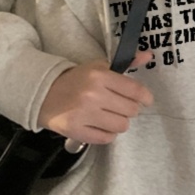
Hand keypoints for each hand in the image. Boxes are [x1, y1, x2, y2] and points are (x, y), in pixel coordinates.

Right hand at [38, 51, 154, 144]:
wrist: (46, 93)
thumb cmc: (78, 79)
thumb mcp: (100, 66)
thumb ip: (126, 62)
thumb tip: (148, 55)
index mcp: (100, 76)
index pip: (134, 90)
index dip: (145, 97)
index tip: (146, 100)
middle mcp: (93, 95)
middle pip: (131, 110)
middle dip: (130, 108)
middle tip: (122, 105)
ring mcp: (84, 115)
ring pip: (121, 126)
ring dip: (120, 121)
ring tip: (111, 115)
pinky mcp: (77, 132)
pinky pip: (107, 139)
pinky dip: (108, 133)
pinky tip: (101, 124)